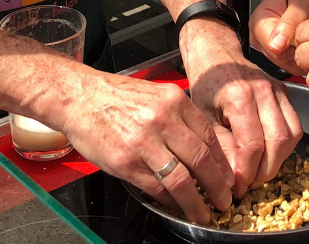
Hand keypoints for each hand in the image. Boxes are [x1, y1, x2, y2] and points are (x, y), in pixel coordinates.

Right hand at [54, 66, 233, 224]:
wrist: (80, 97)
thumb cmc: (116, 97)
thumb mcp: (156, 96)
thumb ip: (180, 118)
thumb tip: (205, 148)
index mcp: (174, 101)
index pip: (209, 137)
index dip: (222, 163)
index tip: (228, 178)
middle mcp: (162, 120)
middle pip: (201, 160)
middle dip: (217, 186)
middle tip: (224, 200)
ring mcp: (143, 142)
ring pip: (181, 180)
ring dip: (196, 202)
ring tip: (203, 212)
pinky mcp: (125, 162)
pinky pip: (156, 188)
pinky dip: (169, 201)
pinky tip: (176, 206)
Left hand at [182, 18, 303, 196]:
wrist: (216, 54)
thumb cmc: (206, 83)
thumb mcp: (202, 117)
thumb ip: (219, 147)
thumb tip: (233, 178)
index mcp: (240, 95)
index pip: (252, 145)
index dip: (246, 172)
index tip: (236, 188)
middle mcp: (264, 91)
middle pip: (277, 142)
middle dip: (264, 171)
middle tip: (248, 184)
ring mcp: (278, 90)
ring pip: (292, 135)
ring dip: (278, 160)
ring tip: (258, 171)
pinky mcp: (285, 92)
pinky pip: (294, 125)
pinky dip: (285, 145)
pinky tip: (267, 153)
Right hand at [249, 0, 308, 74]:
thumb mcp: (301, 2)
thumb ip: (289, 23)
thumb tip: (275, 45)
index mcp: (259, 21)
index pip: (274, 49)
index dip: (296, 46)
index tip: (308, 34)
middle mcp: (260, 36)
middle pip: (280, 60)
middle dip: (301, 50)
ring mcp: (270, 47)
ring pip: (289, 65)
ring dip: (306, 54)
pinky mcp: (281, 53)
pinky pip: (295, 65)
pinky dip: (308, 58)